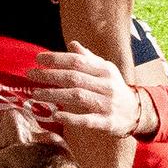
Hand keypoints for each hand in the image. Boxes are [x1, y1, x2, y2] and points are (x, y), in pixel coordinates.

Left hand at [20, 44, 149, 137]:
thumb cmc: (115, 89)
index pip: (77, 61)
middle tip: (30, 75)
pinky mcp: (107, 122)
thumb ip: (89, 58)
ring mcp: (107, 104)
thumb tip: (72, 44)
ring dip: (54, 95)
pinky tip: (56, 114)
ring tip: (36, 94)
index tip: (38, 59)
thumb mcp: (106, 71)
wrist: (137, 113)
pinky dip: (71, 117)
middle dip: (50, 75)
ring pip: (77, 97)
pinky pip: (87, 119)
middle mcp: (106, 85)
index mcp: (105, 70)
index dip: (57, 59)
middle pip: (74, 78)